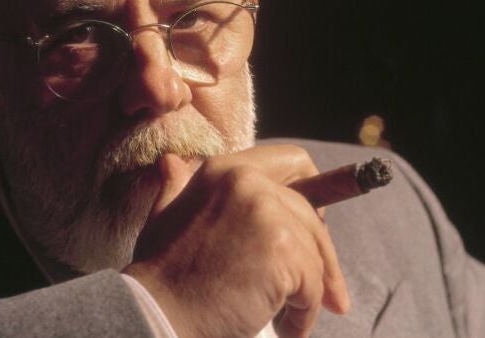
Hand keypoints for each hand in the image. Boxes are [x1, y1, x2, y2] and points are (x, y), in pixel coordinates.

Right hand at [123, 145, 350, 337]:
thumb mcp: (164, 217)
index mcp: (224, 169)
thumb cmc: (160, 277)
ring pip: (314, 255)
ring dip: (310, 292)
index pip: (293, 162)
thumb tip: (172, 162)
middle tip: (329, 295)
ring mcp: (267, 214)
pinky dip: (306, 313)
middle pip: (310, 216)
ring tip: (290, 318)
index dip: (314, 196)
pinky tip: (287, 328)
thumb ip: (176, 187)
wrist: (155, 314)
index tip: (316, 228)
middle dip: (322, 257)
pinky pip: (313, 286)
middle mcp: (248, 182)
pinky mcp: (282, 251)